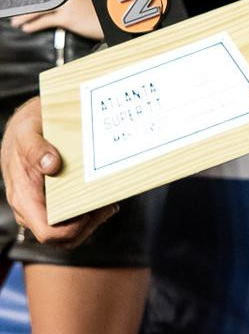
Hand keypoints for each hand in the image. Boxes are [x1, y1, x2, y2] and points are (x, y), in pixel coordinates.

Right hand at [1, 98, 117, 246]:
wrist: (23, 128)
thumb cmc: (25, 131)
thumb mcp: (28, 132)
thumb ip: (35, 148)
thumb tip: (51, 164)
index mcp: (24, 198)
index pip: (48, 232)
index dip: (73, 228)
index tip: (93, 209)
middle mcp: (31, 208)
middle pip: (64, 237)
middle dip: (89, 224)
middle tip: (109, 204)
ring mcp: (42, 207)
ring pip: (70, 230)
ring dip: (93, 220)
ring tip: (109, 200)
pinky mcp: (53, 201)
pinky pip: (72, 216)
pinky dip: (90, 210)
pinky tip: (103, 195)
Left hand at [12, 0, 104, 39]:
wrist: (119, 18)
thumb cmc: (110, 7)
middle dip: (28, 3)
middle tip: (18, 8)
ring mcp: (69, 2)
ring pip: (40, 8)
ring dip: (26, 15)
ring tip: (17, 21)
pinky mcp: (68, 17)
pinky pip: (45, 21)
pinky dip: (34, 25)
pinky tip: (28, 28)